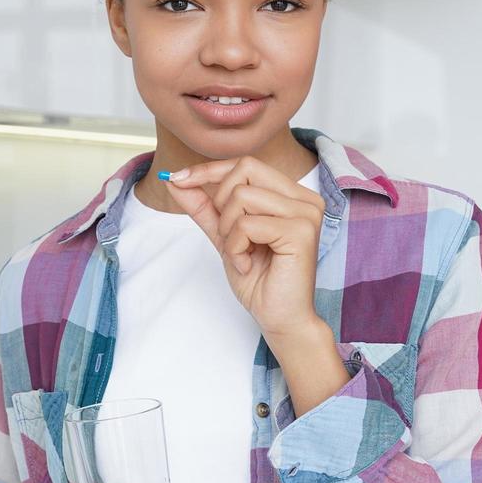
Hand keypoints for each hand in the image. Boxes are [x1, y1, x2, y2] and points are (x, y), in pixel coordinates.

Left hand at [163, 155, 324, 338]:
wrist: (280, 319)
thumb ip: (204, 206)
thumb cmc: (260, 280)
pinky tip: (247, 264)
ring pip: (241, 196)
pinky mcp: (300, 232)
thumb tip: (175, 179)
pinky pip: (247, 224)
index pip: (246, 163)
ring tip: (241, 254)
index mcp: (292, 195)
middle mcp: (305, 198)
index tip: (178, 180)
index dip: (209, 170)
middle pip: (245, 169)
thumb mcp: (225, 236)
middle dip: (221, 202)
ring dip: (228, 230)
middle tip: (229, 237)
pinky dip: (235, 246)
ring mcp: (306, 213)